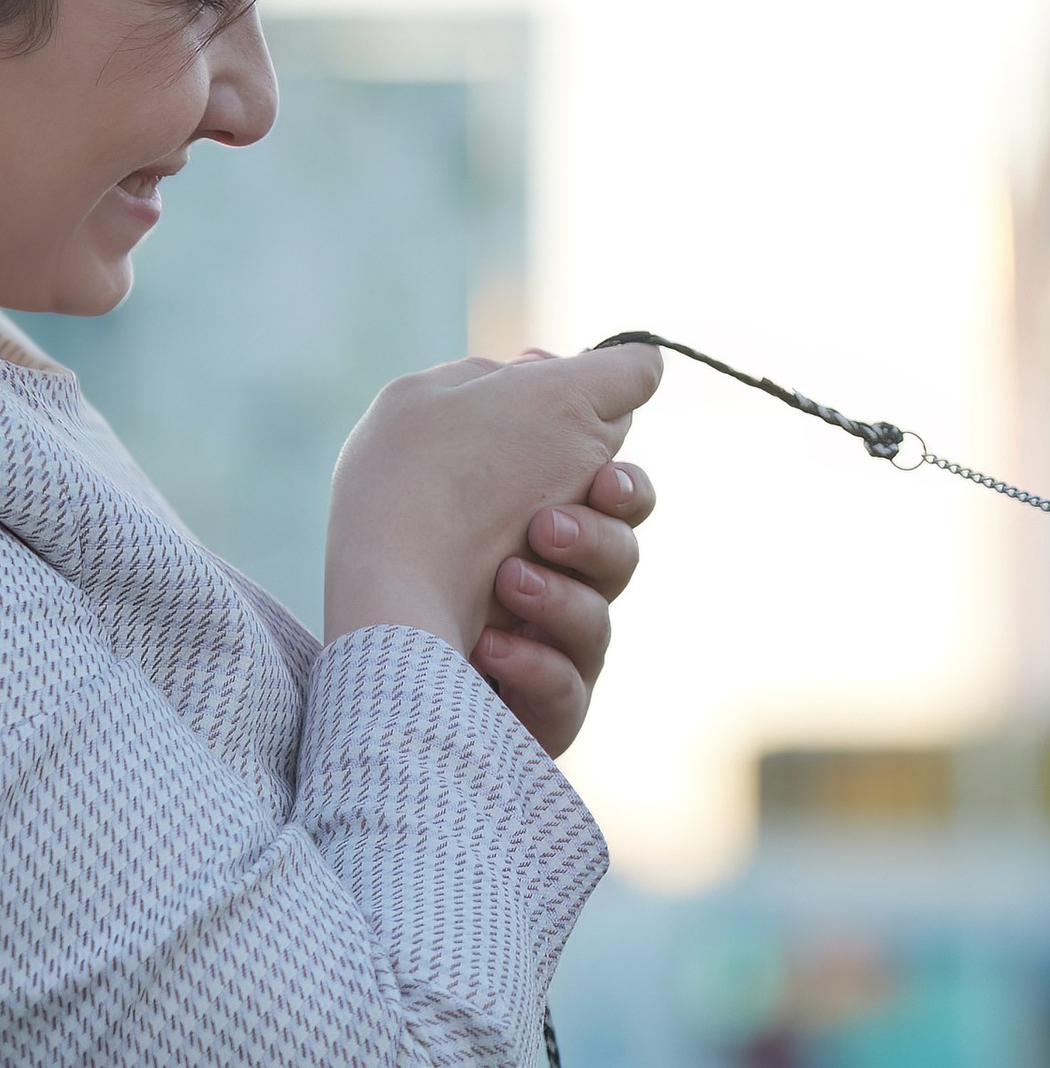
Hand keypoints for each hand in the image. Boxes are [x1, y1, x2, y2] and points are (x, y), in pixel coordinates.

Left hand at [325, 342, 661, 700]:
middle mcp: (504, 558)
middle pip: (618, 551)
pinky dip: (536, 660)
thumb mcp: (536, 398)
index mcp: (503, 494)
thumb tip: (649, 363)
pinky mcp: (518, 704)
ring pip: (599, 619)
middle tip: (547, 527)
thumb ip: (610, 374)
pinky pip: (568, 687)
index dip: (618, 481)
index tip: (598, 473)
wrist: (382, 607)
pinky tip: (492, 641)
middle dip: (598, 538)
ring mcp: (509, 634)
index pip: (606, 487)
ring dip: (563, 594)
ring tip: (508, 581)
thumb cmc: (452, 492)